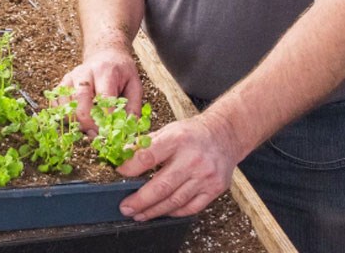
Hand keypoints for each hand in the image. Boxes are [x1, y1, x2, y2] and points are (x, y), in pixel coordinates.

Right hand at [59, 46, 142, 133]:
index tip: (111, 133)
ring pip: (65, 106)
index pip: (103, 99)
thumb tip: (126, 131)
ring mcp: (70, 78)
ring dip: (75, 122)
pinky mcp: (61, 84)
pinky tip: (76, 120)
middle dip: (88, 124)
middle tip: (97, 134)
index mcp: (105, 72)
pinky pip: (55, 104)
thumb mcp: (135, 85)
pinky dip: (63, 116)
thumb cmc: (120, 71)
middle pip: (80, 103)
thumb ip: (133, 107)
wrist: (104, 53)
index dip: (106, 119)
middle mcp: (84, 73)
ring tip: (88, 127)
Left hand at [115, 113, 240, 219]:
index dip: (130, 168)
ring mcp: (205, 176)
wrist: (224, 135)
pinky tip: (162, 212)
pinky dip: (174, 212)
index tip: (119, 174)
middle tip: (126, 207)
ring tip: (139, 214)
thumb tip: (123, 158)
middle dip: (141, 201)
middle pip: (162, 186)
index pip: (148, 157)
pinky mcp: (215, 189)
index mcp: (177, 140)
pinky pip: (191, 207)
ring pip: (175, 201)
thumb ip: (146, 145)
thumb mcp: (167, 130)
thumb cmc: (192, 134)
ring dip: (154, 211)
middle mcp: (193, 159)